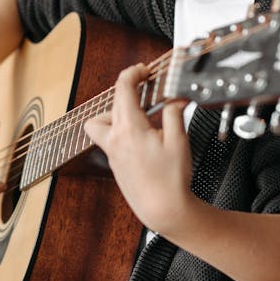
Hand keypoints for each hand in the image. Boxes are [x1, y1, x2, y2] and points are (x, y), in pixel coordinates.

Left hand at [84, 64, 193, 236]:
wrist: (162, 209)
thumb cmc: (170, 181)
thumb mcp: (179, 140)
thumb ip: (175, 113)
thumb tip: (176, 98)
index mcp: (130, 128)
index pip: (123, 88)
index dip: (133, 73)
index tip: (143, 71)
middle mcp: (115, 139)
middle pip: (113, 102)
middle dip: (128, 89)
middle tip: (145, 87)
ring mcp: (111, 152)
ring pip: (100, 121)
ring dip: (115, 112)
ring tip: (136, 114)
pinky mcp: (114, 162)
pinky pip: (108, 137)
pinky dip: (119, 129)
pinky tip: (139, 135)